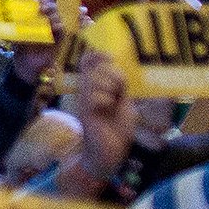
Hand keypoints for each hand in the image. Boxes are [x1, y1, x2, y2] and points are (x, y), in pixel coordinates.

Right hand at [73, 50, 134, 186]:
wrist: (111, 152)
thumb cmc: (117, 128)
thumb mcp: (124, 101)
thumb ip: (119, 85)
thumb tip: (115, 68)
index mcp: (95, 87)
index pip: (88, 62)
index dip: (97, 56)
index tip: (109, 57)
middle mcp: (86, 92)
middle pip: (94, 68)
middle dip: (111, 73)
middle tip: (119, 90)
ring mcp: (84, 102)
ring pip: (92, 79)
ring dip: (108, 85)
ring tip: (113, 99)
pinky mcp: (85, 113)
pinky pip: (92, 96)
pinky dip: (104, 98)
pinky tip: (107, 107)